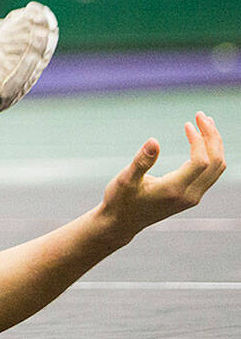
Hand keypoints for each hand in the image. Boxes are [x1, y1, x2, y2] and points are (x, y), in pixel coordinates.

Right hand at [98, 112, 225, 238]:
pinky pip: (211, 172)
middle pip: (216, 163)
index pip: (200, 162)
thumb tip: (154, 141)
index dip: (198, 140)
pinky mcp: (191, 196)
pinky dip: (211, 154)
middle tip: (201, 115)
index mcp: (174, 190)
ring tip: (205, 124)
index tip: (187, 124)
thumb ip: (141, 161)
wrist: (121, 223)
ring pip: (217, 168)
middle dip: (212, 137)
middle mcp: (189, 195)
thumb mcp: (125, 180)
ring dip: (215, 144)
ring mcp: (193, 197)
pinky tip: (202, 141)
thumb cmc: (120, 200)